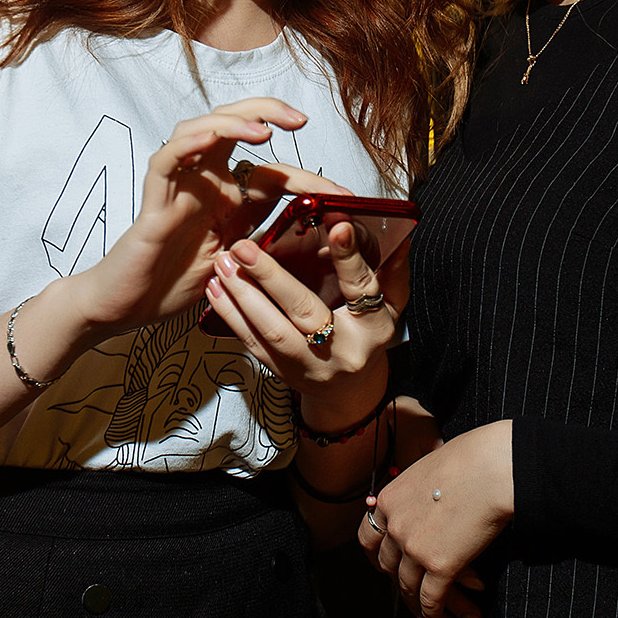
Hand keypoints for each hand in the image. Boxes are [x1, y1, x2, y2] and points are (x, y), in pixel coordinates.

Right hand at [65, 98, 347, 337]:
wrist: (128, 307)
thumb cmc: (175, 283)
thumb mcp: (237, 263)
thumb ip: (264, 243)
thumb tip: (312, 236)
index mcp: (226, 196)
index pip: (270, 170)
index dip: (307, 176)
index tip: (344, 193)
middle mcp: (203, 181)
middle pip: (232, 126)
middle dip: (266, 113)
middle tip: (300, 120)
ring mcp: (177, 187)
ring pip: (200, 130)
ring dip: (232, 123)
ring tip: (263, 131)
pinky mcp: (153, 201)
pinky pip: (166, 161)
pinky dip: (188, 144)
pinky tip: (210, 139)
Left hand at [204, 215, 408, 421]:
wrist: (347, 393)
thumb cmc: (366, 338)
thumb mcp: (391, 306)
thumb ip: (393, 271)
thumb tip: (401, 235)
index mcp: (372, 328)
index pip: (361, 288)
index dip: (349, 257)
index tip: (336, 224)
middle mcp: (340, 349)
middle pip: (304, 311)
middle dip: (271, 277)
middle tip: (244, 246)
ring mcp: (308, 365)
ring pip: (270, 331)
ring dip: (242, 296)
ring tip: (224, 264)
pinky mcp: (280, 372)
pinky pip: (252, 344)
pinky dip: (230, 316)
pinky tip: (216, 291)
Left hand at [359, 421, 513, 617]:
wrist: (491, 469)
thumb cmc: (471, 460)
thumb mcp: (429, 469)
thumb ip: (419, 490)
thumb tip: (427, 495)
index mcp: (389, 500)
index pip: (369, 535)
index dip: (375, 553)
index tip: (382, 563)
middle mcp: (395, 526)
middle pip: (387, 564)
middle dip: (396, 578)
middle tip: (407, 588)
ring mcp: (414, 548)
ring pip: (407, 586)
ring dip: (415, 603)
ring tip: (424, 613)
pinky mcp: (440, 566)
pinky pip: (430, 598)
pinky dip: (432, 613)